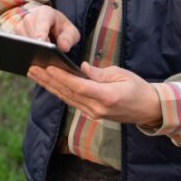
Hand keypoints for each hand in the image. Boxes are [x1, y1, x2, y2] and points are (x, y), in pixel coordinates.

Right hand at [14, 6, 79, 52]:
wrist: (51, 26)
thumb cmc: (60, 28)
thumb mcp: (71, 32)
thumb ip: (69, 38)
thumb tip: (63, 47)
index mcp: (45, 12)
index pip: (42, 22)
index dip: (40, 32)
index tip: (41, 43)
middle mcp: (29, 16)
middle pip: (30, 31)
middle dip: (36, 44)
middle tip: (44, 55)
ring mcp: (20, 25)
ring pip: (22, 39)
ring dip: (30, 49)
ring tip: (40, 56)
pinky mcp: (15, 35)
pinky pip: (17, 44)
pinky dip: (24, 51)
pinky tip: (31, 57)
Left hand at [28, 62, 162, 126]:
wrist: (148, 109)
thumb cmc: (137, 87)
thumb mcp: (121, 74)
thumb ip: (99, 73)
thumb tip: (81, 68)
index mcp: (107, 97)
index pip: (79, 87)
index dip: (62, 77)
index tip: (48, 67)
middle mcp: (97, 108)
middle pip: (68, 93)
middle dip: (48, 80)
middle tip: (32, 68)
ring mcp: (94, 113)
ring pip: (67, 98)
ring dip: (50, 86)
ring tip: (35, 74)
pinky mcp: (92, 114)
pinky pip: (72, 102)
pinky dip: (59, 92)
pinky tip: (48, 83)